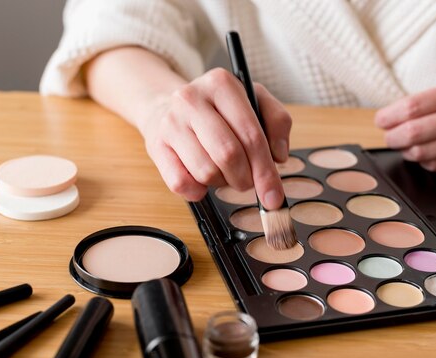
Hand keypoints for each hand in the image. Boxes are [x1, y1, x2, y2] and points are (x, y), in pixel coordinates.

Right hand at [139, 68, 290, 207]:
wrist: (166, 107)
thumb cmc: (217, 110)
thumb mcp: (253, 101)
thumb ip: (276, 121)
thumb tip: (279, 155)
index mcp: (222, 83)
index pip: (251, 134)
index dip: (265, 170)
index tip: (274, 196)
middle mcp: (192, 99)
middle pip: (229, 155)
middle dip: (245, 179)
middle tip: (248, 182)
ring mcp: (171, 123)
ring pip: (206, 172)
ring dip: (221, 182)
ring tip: (222, 171)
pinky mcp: (156, 146)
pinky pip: (181, 184)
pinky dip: (197, 190)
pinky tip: (201, 178)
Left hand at [375, 79, 435, 170]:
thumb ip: (433, 101)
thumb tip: (396, 114)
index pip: (413, 106)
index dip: (389, 116)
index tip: (381, 120)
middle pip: (413, 132)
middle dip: (392, 137)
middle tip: (389, 136)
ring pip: (422, 153)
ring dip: (406, 151)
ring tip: (405, 145)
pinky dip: (423, 161)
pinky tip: (423, 154)